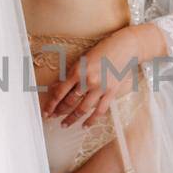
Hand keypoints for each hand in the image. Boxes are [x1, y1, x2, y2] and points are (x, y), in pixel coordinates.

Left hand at [41, 25, 159, 126]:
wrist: (126, 47)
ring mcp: (101, 88)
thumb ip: (71, 74)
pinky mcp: (112, 92)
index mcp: (78, 70)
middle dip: (59, 111)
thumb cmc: (103, 49)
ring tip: (64, 125)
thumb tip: (56, 87)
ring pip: (82, 109)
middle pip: (69, 102)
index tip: (46, 111)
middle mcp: (88, 80)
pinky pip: (99, 111)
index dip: (51, 103)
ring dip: (72, 119)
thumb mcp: (83, 59)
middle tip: (52, 118)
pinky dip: (91, 120)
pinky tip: (84, 126)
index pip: (60, 91)